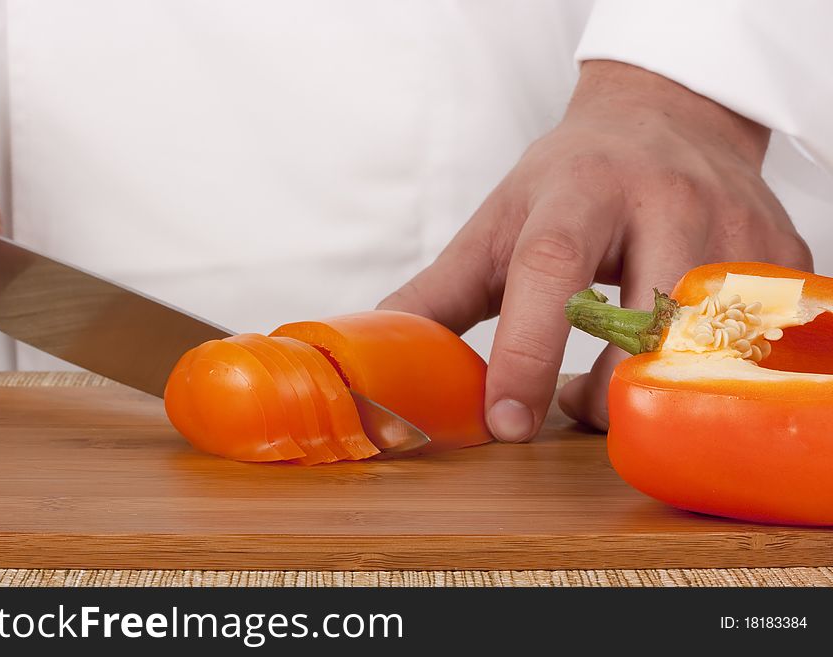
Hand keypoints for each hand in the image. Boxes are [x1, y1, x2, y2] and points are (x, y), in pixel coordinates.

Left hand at [378, 60, 811, 438]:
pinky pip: (755, 339)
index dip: (526, 351)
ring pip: (708, 340)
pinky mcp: (780, 251)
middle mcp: (663, 199)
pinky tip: (676, 353)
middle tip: (577, 407)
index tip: (506, 422)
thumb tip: (382, 353)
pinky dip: (708, 367)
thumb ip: (438, 294)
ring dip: (657, 386)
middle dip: (608, 388)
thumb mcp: (497, 226)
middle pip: (646, 316)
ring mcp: (732, 224)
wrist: (662, 121)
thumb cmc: (568, 183)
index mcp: (577, 191)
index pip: (549, 269)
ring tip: (621, 378)